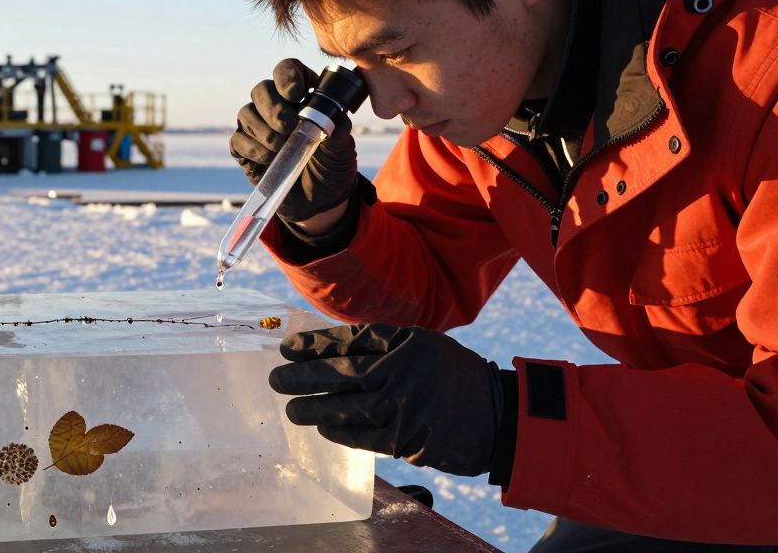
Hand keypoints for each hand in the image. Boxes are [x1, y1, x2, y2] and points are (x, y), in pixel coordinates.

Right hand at [229, 58, 358, 223]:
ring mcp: (258, 127)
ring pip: (246, 113)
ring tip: (281, 147)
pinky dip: (253, 148)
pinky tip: (269, 158)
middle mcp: (276, 106)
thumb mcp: (343, 149)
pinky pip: (238, 140)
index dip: (287, 77)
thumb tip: (334, 120)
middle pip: (261, 89)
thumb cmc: (332, 167)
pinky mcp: (245, 150)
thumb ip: (339, 130)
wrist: (320, 202)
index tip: (296, 94)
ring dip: (263, 130)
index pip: (287, 70)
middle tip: (287, 125)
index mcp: (302, 96)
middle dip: (272, 106)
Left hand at [268, 324, 507, 477]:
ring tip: (291, 410)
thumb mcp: (425, 346)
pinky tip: (324, 430)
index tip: (288, 348)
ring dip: (315, 409)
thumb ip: (384, 347)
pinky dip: (342, 433)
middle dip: (304, 376)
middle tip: (277, 379)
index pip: (351, 339)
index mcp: (407, 341)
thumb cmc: (455, 377)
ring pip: (348, 407)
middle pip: (343, 372)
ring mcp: (407, 404)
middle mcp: (405, 370)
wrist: (499, 416)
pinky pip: (365, 436)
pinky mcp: (410, 437)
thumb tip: (330, 353)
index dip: (316, 344)